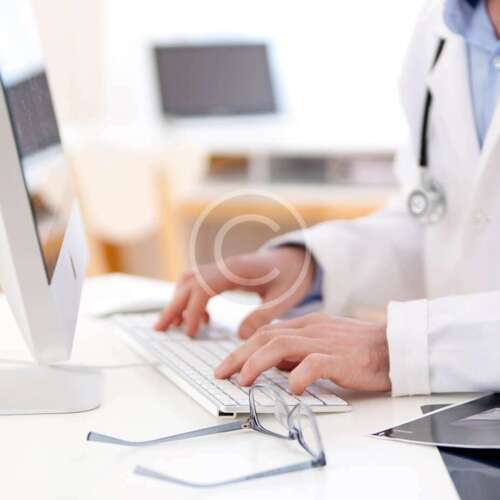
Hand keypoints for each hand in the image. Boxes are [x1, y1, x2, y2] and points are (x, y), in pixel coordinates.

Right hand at [155, 247, 315, 337]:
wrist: (297, 259)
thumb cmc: (292, 276)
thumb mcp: (285, 298)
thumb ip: (264, 315)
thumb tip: (241, 336)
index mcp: (238, 270)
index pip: (204, 287)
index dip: (194, 311)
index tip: (192, 333)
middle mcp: (225, 266)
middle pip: (189, 282)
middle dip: (173, 306)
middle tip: (160, 330)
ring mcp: (222, 268)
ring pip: (189, 281)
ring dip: (178, 301)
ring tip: (172, 326)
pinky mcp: (223, 274)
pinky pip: (199, 283)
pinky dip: (192, 300)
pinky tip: (204, 321)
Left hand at [214, 313, 390, 393]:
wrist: (396, 345)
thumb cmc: (361, 349)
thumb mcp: (324, 344)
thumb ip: (300, 352)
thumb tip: (275, 367)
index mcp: (307, 325)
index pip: (267, 331)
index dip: (243, 347)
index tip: (227, 365)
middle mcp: (311, 329)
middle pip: (266, 336)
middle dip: (239, 355)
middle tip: (221, 373)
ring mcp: (325, 342)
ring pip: (281, 345)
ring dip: (257, 363)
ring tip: (243, 381)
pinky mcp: (340, 358)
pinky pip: (313, 364)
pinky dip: (297, 376)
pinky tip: (292, 390)